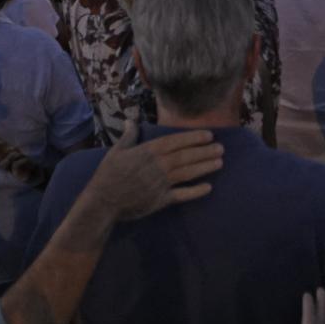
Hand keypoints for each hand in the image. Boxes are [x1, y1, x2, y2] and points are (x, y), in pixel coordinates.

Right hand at [86, 120, 224, 221]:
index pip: (176, 141)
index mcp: (149, 151)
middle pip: (186, 156)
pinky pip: (182, 195)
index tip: (209, 135)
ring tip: (220, 162)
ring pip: (188, 172)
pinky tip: (208, 187)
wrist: (103, 201)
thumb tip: (130, 121)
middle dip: (205, 151)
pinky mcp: (161, 200)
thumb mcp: (117, 151)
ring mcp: (161, 183)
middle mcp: (159, 165)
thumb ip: (128, 136)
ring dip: (205, 167)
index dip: (194, 138)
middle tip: (221, 148)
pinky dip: (195, 191)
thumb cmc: (108, 174)